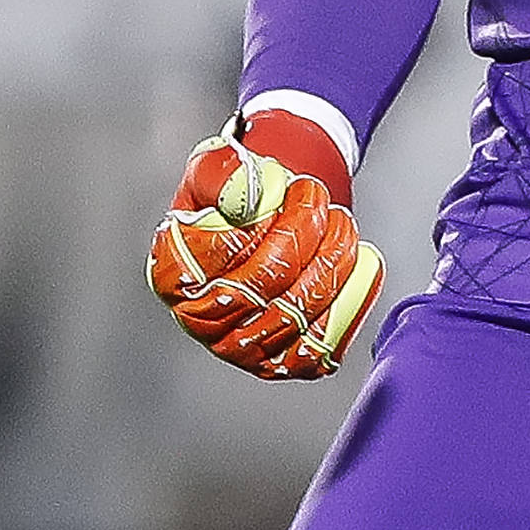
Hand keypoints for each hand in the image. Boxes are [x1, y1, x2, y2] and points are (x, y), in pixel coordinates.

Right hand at [149, 116, 384, 379]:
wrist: (266, 222)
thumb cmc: (235, 198)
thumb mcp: (217, 167)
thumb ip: (222, 172)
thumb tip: (243, 189)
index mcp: (173, 274)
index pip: (221, 253)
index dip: (266, 218)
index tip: (289, 186)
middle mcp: (201, 321)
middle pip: (266, 283)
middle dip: (306, 231)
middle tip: (317, 196)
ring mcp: (242, 349)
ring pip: (299, 312)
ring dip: (333, 257)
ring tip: (338, 223)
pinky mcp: (284, 361)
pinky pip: (325, 342)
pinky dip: (351, 297)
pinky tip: (356, 261)